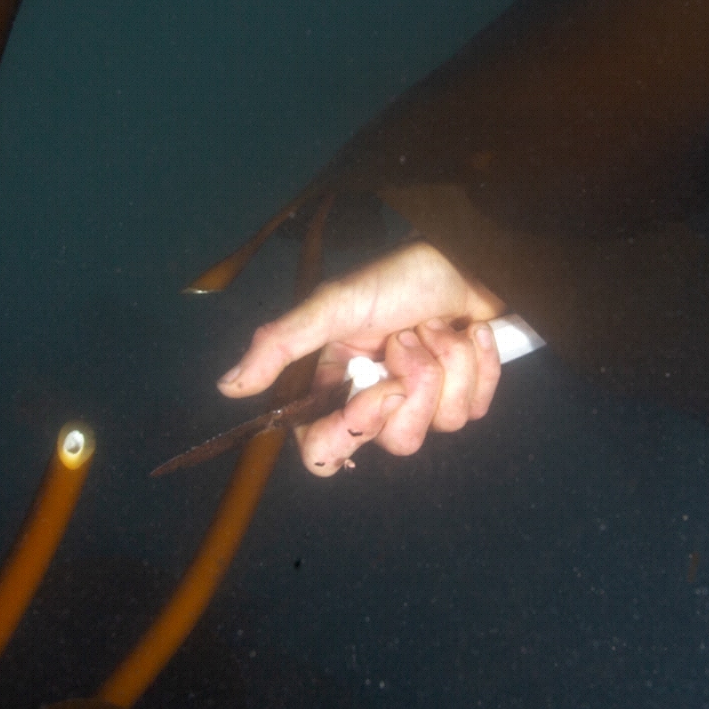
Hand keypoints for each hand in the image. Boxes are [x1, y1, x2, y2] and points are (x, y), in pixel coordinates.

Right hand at [216, 241, 508, 475]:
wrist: (463, 255)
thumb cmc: (395, 276)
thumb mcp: (332, 305)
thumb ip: (280, 345)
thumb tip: (227, 387)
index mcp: (336, 387)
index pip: (326, 453)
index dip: (354, 431)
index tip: (381, 390)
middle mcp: (377, 402)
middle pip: (398, 442)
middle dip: (415, 381)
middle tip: (410, 335)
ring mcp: (424, 404)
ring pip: (444, 425)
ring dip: (450, 364)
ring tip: (439, 325)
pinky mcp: (465, 395)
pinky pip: (476, 408)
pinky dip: (481, 364)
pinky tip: (472, 330)